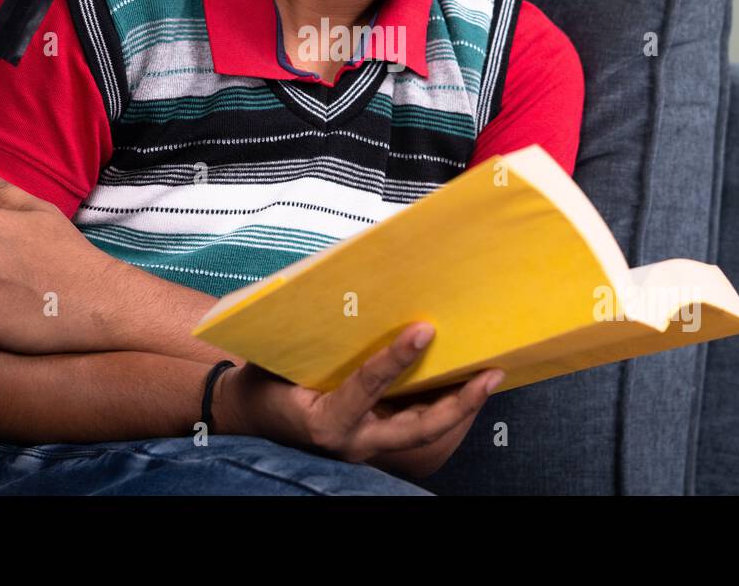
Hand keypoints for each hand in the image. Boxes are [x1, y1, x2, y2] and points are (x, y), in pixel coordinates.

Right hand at [216, 322, 502, 470]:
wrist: (248, 415)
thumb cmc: (263, 381)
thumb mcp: (276, 360)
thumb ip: (311, 339)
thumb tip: (346, 293)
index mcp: (325, 421)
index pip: (367, 388)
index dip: (396, 359)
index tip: (423, 329)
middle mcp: (353, 441)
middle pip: (418, 428)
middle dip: (458, 403)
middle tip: (489, 374)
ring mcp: (368, 444)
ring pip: (425, 430)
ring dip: (460, 405)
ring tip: (490, 375)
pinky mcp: (376, 438)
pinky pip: (416, 423)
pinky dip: (442, 403)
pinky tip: (463, 381)